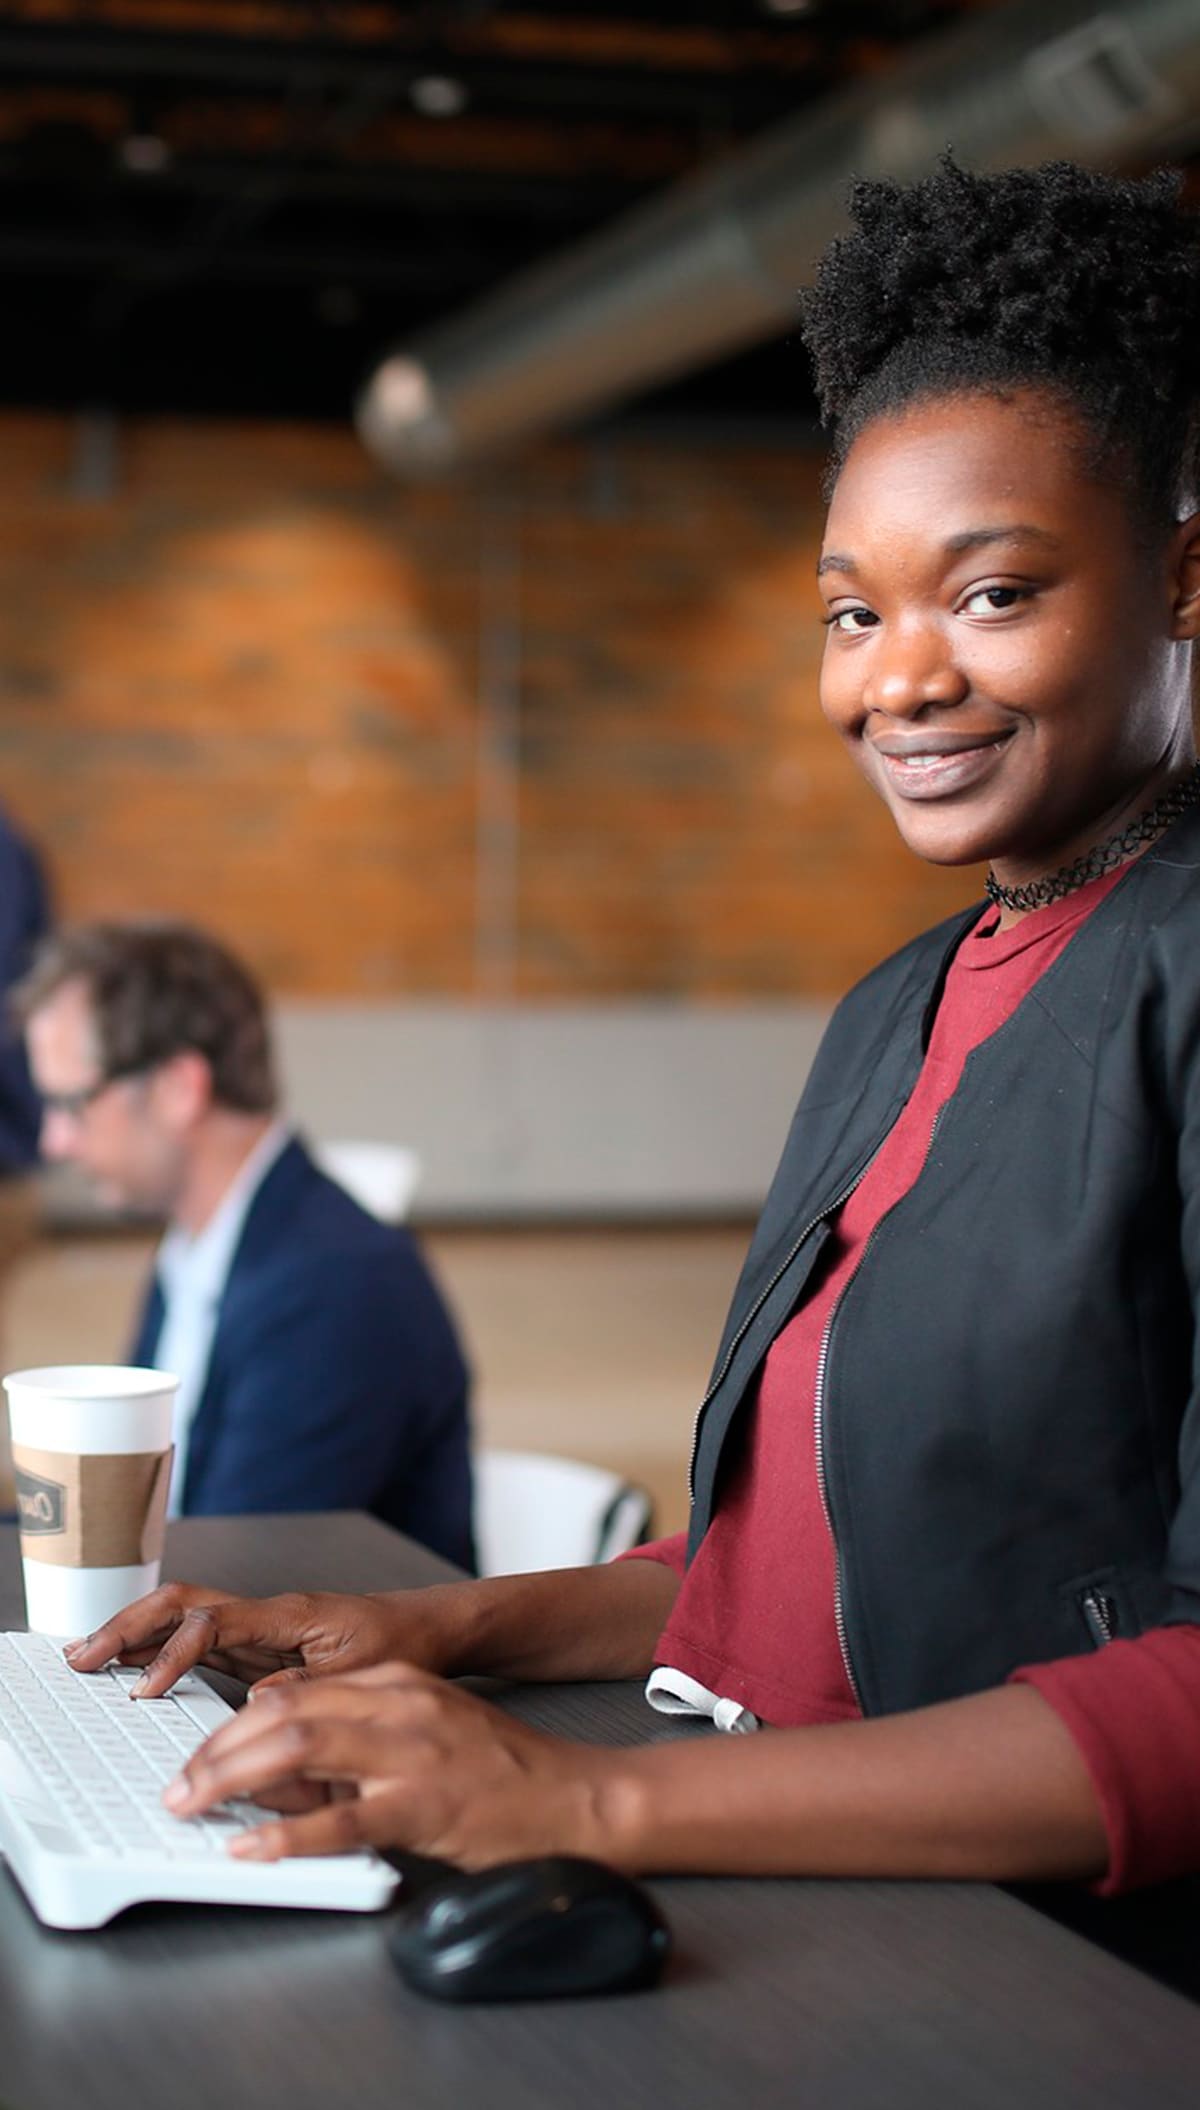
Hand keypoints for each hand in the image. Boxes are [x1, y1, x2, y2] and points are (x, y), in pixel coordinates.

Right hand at [62, 1584, 418, 1694]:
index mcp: (290, 1614)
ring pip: (185, 1614)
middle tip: (84, 1653)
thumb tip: (251, 1700)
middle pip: (184, 1602)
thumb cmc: (403, 1649)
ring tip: (89, 1654)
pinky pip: (199, 1638)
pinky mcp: (260, 1644)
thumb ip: (306, 1686)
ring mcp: (260, 1626)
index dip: (174, 1653)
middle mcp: (268, 1612)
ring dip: (135, 1632)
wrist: (430, 1630)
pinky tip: (133, 1665)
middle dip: (129, 1625)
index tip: (145, 1690)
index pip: (213, 1621)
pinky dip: (159, 1647)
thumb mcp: (360, 1676)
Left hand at [161, 1663, 636, 1868]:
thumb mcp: (425, 1728)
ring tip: (193, 1804)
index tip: (200, 1751)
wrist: (574, 1797)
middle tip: (180, 1784)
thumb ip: (360, 1736)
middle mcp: (399, 1705)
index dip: (234, 1722)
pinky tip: (254, 1847)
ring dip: (232, 1777)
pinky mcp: (425, 1806)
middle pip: (283, 1713)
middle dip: (217, 1748)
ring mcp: (412, 1754)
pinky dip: (287, 1834)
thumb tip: (281, 1768)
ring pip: (299, 1750)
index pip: (293, 1691)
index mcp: (396, 1683)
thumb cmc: (499, 1771)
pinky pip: (342, 1820)